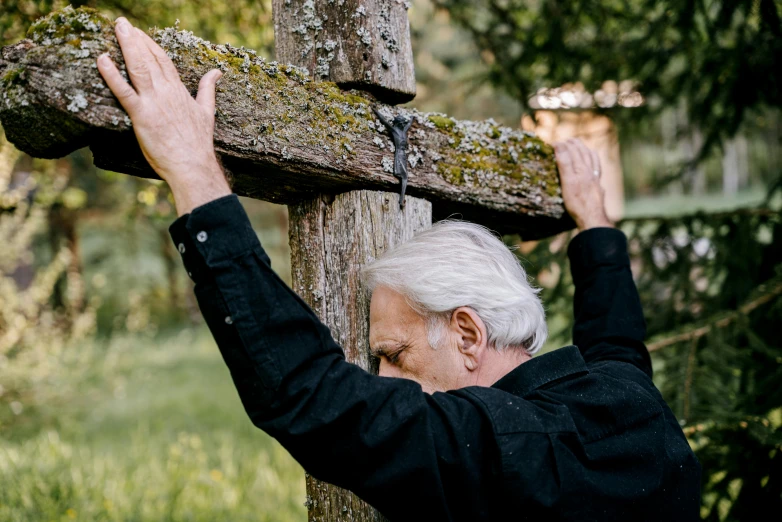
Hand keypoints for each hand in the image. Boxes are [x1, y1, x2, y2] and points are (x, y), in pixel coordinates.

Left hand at [96, 17, 230, 214]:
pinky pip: (123, 91)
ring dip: (127, 46)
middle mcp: (166, 92)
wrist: (193, 165)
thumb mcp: (207, 111)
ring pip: (138, 67)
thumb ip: (208, 89)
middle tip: (122, 22)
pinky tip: (102, 60)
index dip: (150, 44)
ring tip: (117, 28)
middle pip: (148, 58)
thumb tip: (217, 72)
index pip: (163, 60)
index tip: (139, 32)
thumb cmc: (199, 143)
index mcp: (179, 91)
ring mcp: (153, 102)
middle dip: (135, 38)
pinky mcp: (141, 115)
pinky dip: (112, 75)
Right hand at [553, 138, 612, 230]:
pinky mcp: (598, 187)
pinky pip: (597, 169)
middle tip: (565, 141)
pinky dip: (594, 162)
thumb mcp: (567, 181)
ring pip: (592, 159)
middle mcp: (590, 171)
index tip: (552, 144)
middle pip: (583, 151)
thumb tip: (560, 144)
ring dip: (585, 150)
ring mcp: (595, 179)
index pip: (571, 150)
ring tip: (581, 147)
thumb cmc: (577, 202)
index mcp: (582, 168)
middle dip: (574, 144)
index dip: (561, 145)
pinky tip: (593, 166)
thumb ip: (564, 162)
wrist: (592, 218)